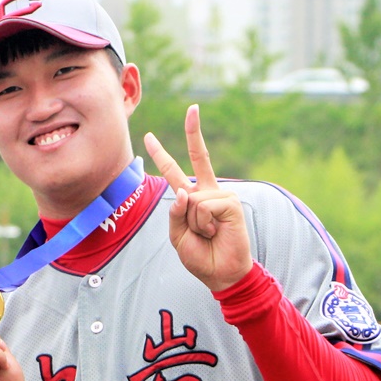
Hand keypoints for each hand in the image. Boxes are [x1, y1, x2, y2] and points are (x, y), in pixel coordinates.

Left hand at [144, 104, 252, 292]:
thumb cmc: (200, 255)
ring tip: (208, 234)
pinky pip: (203, 206)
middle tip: (193, 106)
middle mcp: (207, 192)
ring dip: (195, 223)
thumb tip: (184, 191)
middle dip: (193, 131)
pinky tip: (217, 231)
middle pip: (198, 156)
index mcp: (191, 197)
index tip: (149, 136)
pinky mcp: (231, 202)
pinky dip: (205, 223)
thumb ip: (174, 213)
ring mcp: (221, 195)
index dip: (162, 154)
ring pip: (191, 198)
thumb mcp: (177, 236)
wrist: (222, 273)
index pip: (175, 170)